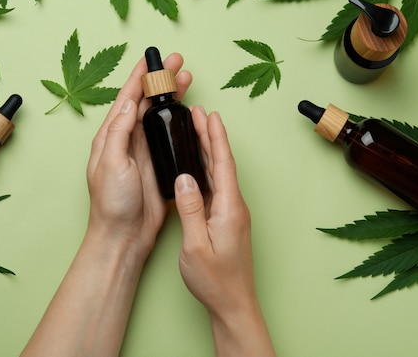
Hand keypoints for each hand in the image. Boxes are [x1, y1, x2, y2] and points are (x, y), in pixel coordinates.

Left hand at [86, 52, 191, 259]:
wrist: (126, 235)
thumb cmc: (112, 203)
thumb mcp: (110, 161)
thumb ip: (119, 130)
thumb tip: (127, 100)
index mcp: (112, 136)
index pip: (126, 98)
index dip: (140, 76)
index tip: (152, 57)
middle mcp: (128, 139)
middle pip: (146, 101)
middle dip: (162, 80)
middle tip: (178, 62)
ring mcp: (145, 151)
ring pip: (160, 115)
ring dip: (172, 96)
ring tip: (187, 78)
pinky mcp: (160, 163)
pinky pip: (171, 135)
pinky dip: (180, 121)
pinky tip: (189, 112)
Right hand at [175, 108, 275, 356]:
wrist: (233, 303)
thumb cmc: (215, 280)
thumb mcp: (195, 245)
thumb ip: (189, 208)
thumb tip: (183, 177)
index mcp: (229, 208)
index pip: (222, 164)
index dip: (215, 137)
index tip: (208, 115)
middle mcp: (234, 206)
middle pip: (221, 163)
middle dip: (210, 137)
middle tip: (198, 114)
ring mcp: (231, 213)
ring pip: (219, 174)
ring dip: (208, 151)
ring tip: (197, 131)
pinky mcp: (226, 220)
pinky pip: (216, 187)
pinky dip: (206, 170)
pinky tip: (196, 165)